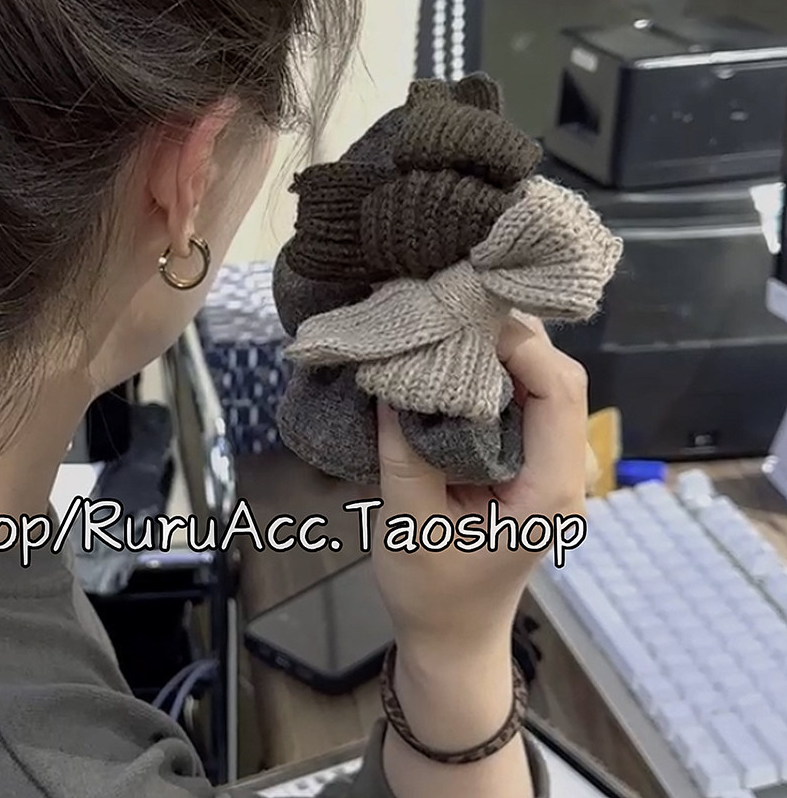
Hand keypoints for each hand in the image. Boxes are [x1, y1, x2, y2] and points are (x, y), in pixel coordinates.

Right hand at [370, 313, 589, 661]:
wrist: (451, 641)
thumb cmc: (432, 593)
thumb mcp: (408, 523)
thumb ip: (402, 449)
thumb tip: (387, 372)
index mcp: (549, 490)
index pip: (557, 391)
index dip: (518, 344)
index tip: (458, 318)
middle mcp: (563, 471)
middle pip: (558, 376)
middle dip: (509, 334)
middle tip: (447, 309)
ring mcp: (549, 466)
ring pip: (543, 381)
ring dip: (500, 348)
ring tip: (445, 323)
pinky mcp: (528, 462)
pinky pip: (523, 399)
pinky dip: (492, 370)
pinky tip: (451, 357)